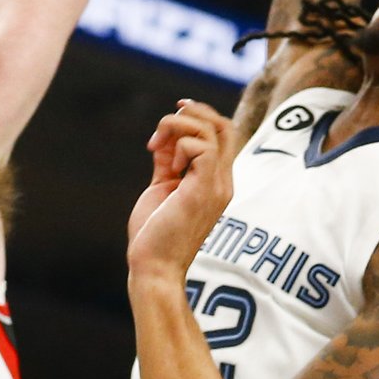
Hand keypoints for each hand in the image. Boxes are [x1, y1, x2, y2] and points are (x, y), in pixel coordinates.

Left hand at [126, 100, 234, 276]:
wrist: (154, 266)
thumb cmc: (154, 234)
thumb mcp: (162, 188)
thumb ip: (169, 163)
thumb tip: (165, 138)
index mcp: (214, 181)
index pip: (222, 134)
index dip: (199, 116)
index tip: (169, 120)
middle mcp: (222, 181)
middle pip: (224, 125)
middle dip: (192, 112)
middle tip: (161, 129)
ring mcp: (217, 185)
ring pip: (212, 129)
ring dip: (177, 127)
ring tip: (156, 149)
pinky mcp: (204, 189)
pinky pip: (201, 146)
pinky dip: (179, 145)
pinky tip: (168, 168)